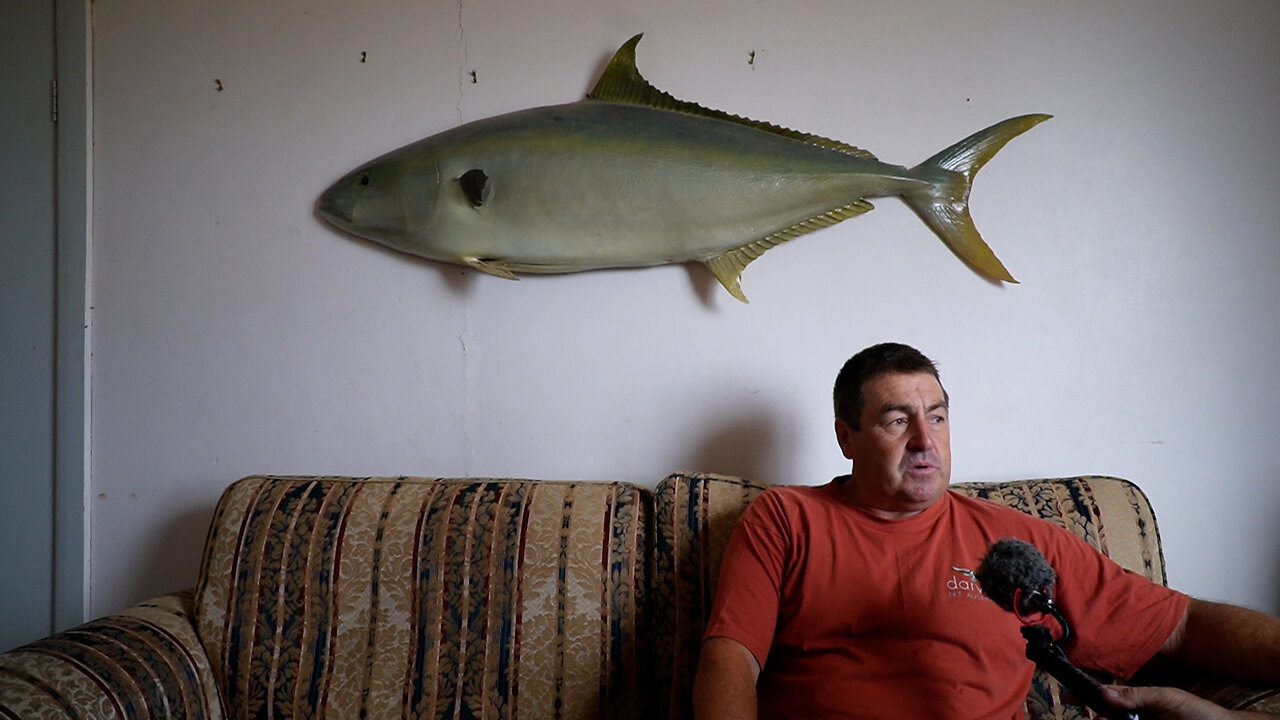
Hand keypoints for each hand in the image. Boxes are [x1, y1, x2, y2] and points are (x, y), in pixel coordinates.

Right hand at [1103, 685, 1266, 719]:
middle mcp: (1137, 716)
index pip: (1110, 697)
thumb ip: (1137, 694)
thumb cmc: (1197, 711)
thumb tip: (1106, 692)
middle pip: (1109, 716)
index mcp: (1139, 701)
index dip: (1092, 696)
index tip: (1077, 698)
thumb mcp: (1166, 697)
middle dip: (1099, 717)